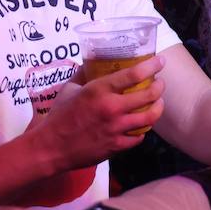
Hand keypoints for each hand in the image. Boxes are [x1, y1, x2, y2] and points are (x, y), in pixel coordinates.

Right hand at [30, 54, 165, 168]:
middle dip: (159, 87)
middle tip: (159, 83)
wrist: (50, 148)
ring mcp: (116, 129)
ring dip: (157, 108)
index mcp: (100, 90)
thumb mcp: (69, 89)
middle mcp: (112, 108)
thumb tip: (91, 62)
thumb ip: (83, 74)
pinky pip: (139, 137)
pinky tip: (141, 125)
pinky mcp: (116, 146)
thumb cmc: (59, 116)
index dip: (151, 66)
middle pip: (149, 95)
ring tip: (157, 103)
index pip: (134, 74)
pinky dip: (142, 129)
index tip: (160, 61)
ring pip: (150, 117)